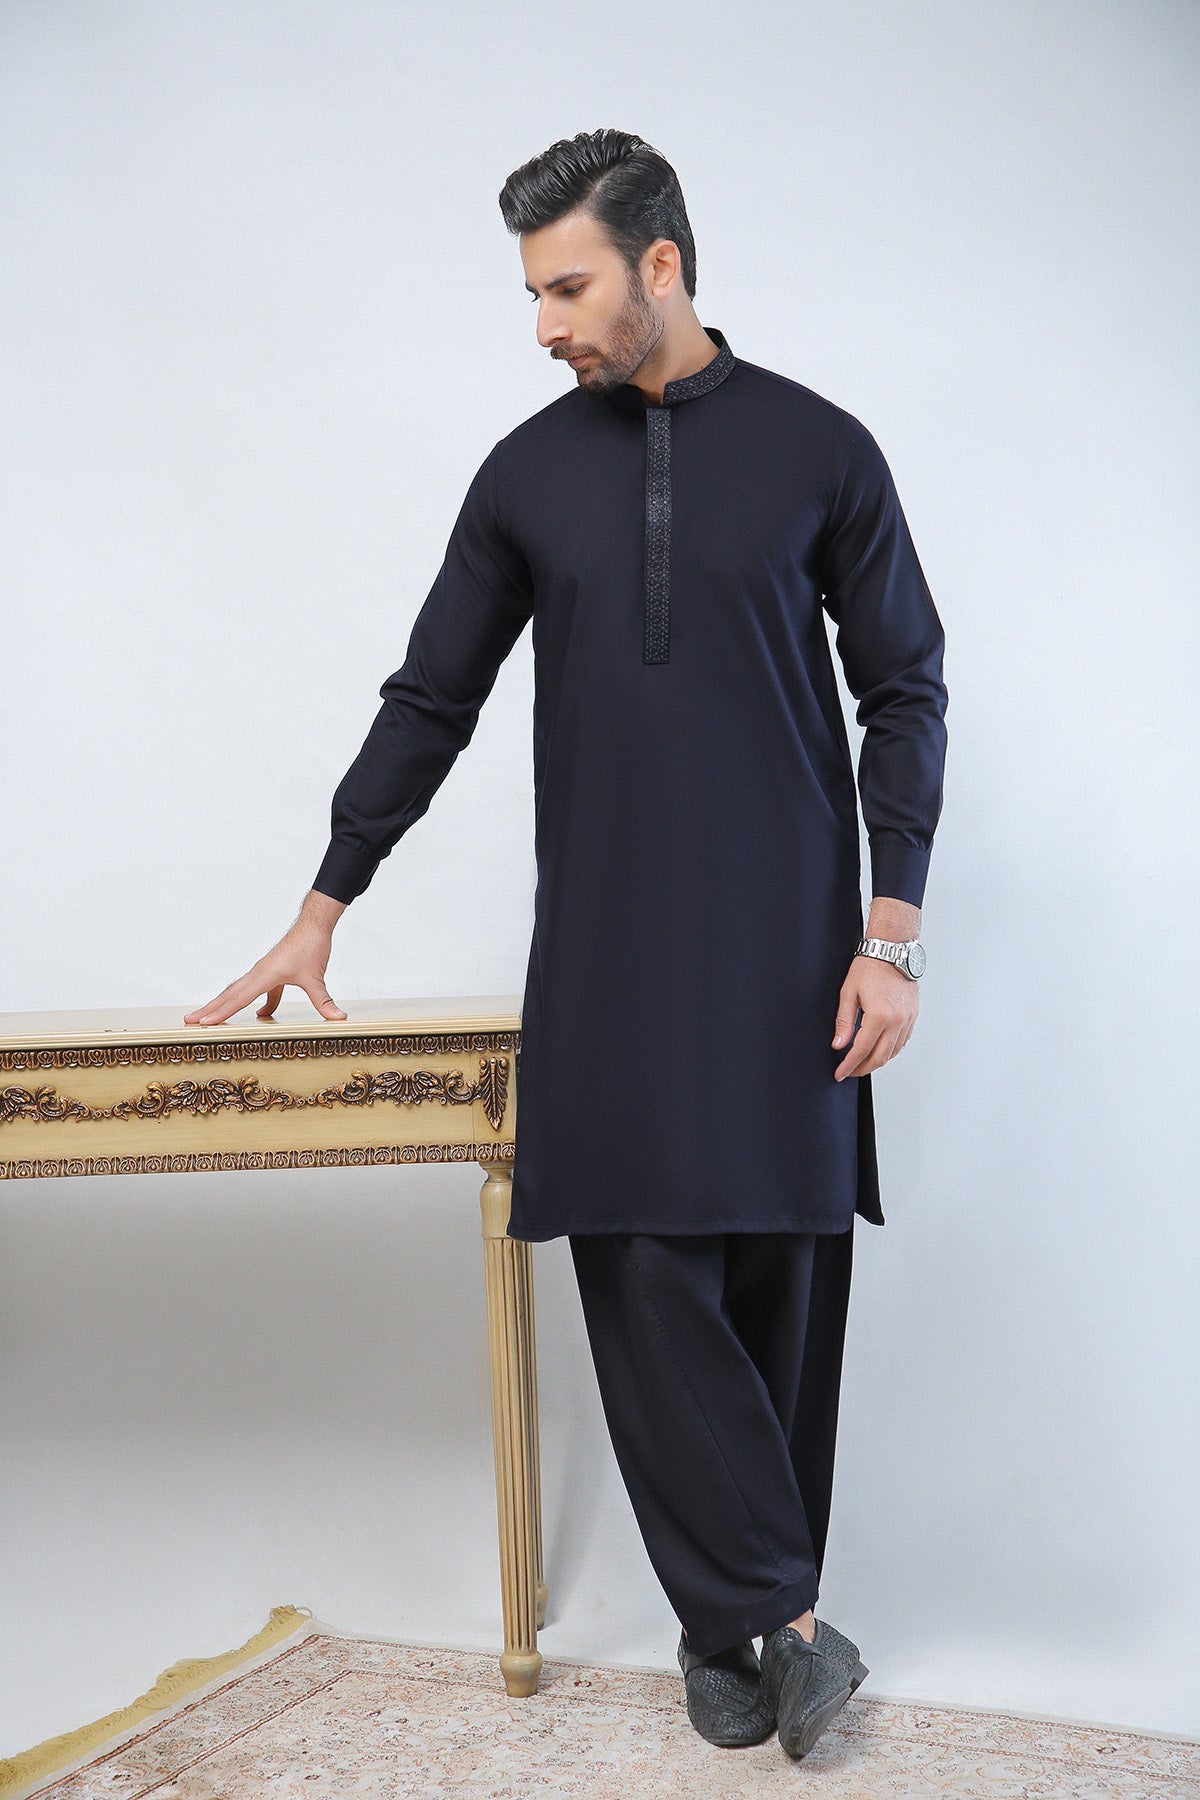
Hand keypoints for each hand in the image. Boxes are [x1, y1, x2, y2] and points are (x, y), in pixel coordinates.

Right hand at [183, 890, 348, 1025]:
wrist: (313, 924)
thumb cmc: (311, 945)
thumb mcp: (317, 977)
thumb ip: (324, 1001)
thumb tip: (338, 1018)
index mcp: (265, 974)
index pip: (238, 998)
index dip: (220, 1012)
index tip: (203, 1023)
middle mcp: (259, 972)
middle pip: (229, 994)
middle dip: (209, 1009)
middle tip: (188, 1021)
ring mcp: (263, 971)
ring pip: (237, 990)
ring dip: (222, 1004)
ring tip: (207, 1017)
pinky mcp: (271, 971)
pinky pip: (256, 989)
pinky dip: (252, 1002)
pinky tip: (259, 1015)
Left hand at [831, 952, 918, 1079]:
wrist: (892, 951)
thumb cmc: (870, 967)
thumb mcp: (849, 993)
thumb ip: (844, 1022)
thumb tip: (839, 1044)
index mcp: (879, 1016)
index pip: (862, 1050)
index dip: (849, 1066)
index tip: (840, 1074)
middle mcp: (897, 1021)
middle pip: (880, 1057)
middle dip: (863, 1069)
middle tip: (850, 1072)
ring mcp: (908, 1020)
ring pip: (893, 1052)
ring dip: (877, 1061)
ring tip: (862, 1063)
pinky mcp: (913, 1016)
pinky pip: (902, 1042)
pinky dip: (890, 1050)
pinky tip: (879, 1050)